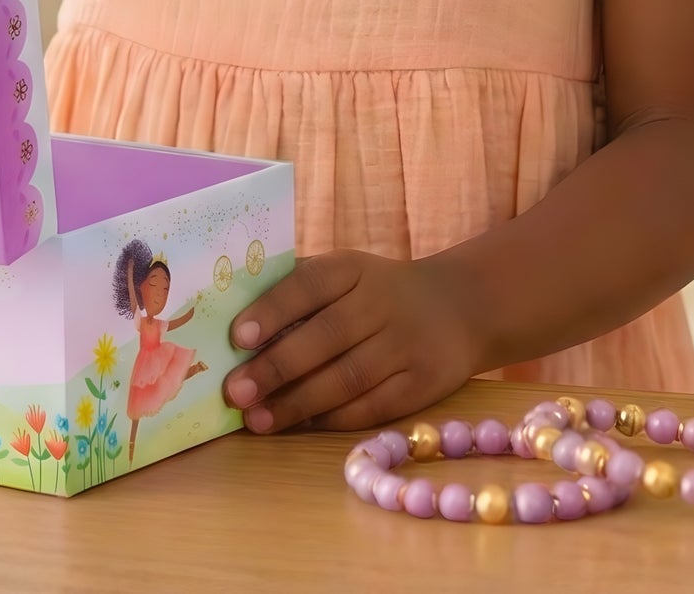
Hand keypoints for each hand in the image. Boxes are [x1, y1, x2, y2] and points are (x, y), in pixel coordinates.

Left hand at [222, 250, 486, 434]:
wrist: (462, 307)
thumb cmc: (378, 292)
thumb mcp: (347, 273)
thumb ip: (299, 290)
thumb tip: (232, 318)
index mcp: (354, 268)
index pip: (309, 284)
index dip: (273, 309)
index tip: (236, 337)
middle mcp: (382, 302)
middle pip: (326, 337)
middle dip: (276, 367)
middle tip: (235, 392)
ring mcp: (405, 345)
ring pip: (346, 379)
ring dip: (297, 403)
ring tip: (256, 419)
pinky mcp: (423, 385)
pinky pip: (371, 408)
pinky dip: (331, 420)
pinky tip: (299, 426)